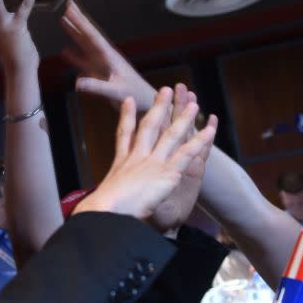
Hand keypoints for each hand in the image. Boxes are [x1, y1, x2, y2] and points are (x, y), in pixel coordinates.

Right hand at [60, 0, 155, 109]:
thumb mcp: (116, 91)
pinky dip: (74, 56)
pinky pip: (84, 62)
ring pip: (85, 45)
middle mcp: (104, 56)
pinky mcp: (99, 73)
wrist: (145, 101)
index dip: (80, 21)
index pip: (92, 35)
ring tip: (64, 20)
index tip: (70, 8)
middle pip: (88, 35)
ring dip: (75, 33)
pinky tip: (66, 50)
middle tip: (68, 4)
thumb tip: (77, 83)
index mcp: (109, 56)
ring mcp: (101, 64)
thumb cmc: (134, 95)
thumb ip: (97, 86)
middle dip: (78, 20)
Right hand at [74, 87, 216, 220]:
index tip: (129, 100)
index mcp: (120, 165)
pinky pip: (187, 154)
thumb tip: (94, 201)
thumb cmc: (100, 211)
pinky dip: (199, 142)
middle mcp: (137, 158)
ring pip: (171, 135)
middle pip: (149, 127)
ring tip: (192, 101)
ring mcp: (153, 163)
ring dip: (183, 118)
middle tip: (164, 89)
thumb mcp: (100, 196)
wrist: (106, 212)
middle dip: (158, 107)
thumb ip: (103, 192)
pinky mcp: (167, 173)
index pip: (124, 136)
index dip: (126, 117)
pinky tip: (209, 130)